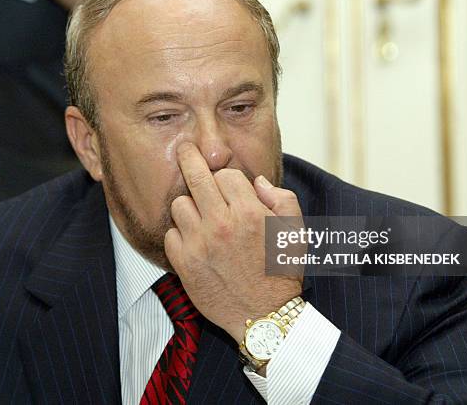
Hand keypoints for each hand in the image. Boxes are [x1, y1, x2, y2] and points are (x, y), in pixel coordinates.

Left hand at [164, 142, 302, 343]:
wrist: (265, 317)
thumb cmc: (280, 272)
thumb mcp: (295, 232)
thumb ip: (281, 198)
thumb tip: (256, 181)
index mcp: (250, 213)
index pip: (225, 174)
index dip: (226, 177)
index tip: (225, 182)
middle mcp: (222, 225)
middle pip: (195, 177)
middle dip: (189, 157)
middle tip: (184, 149)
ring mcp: (200, 244)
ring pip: (179, 204)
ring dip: (189, 205)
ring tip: (199, 214)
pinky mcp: (184, 264)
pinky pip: (171, 234)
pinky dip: (180, 234)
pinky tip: (194, 241)